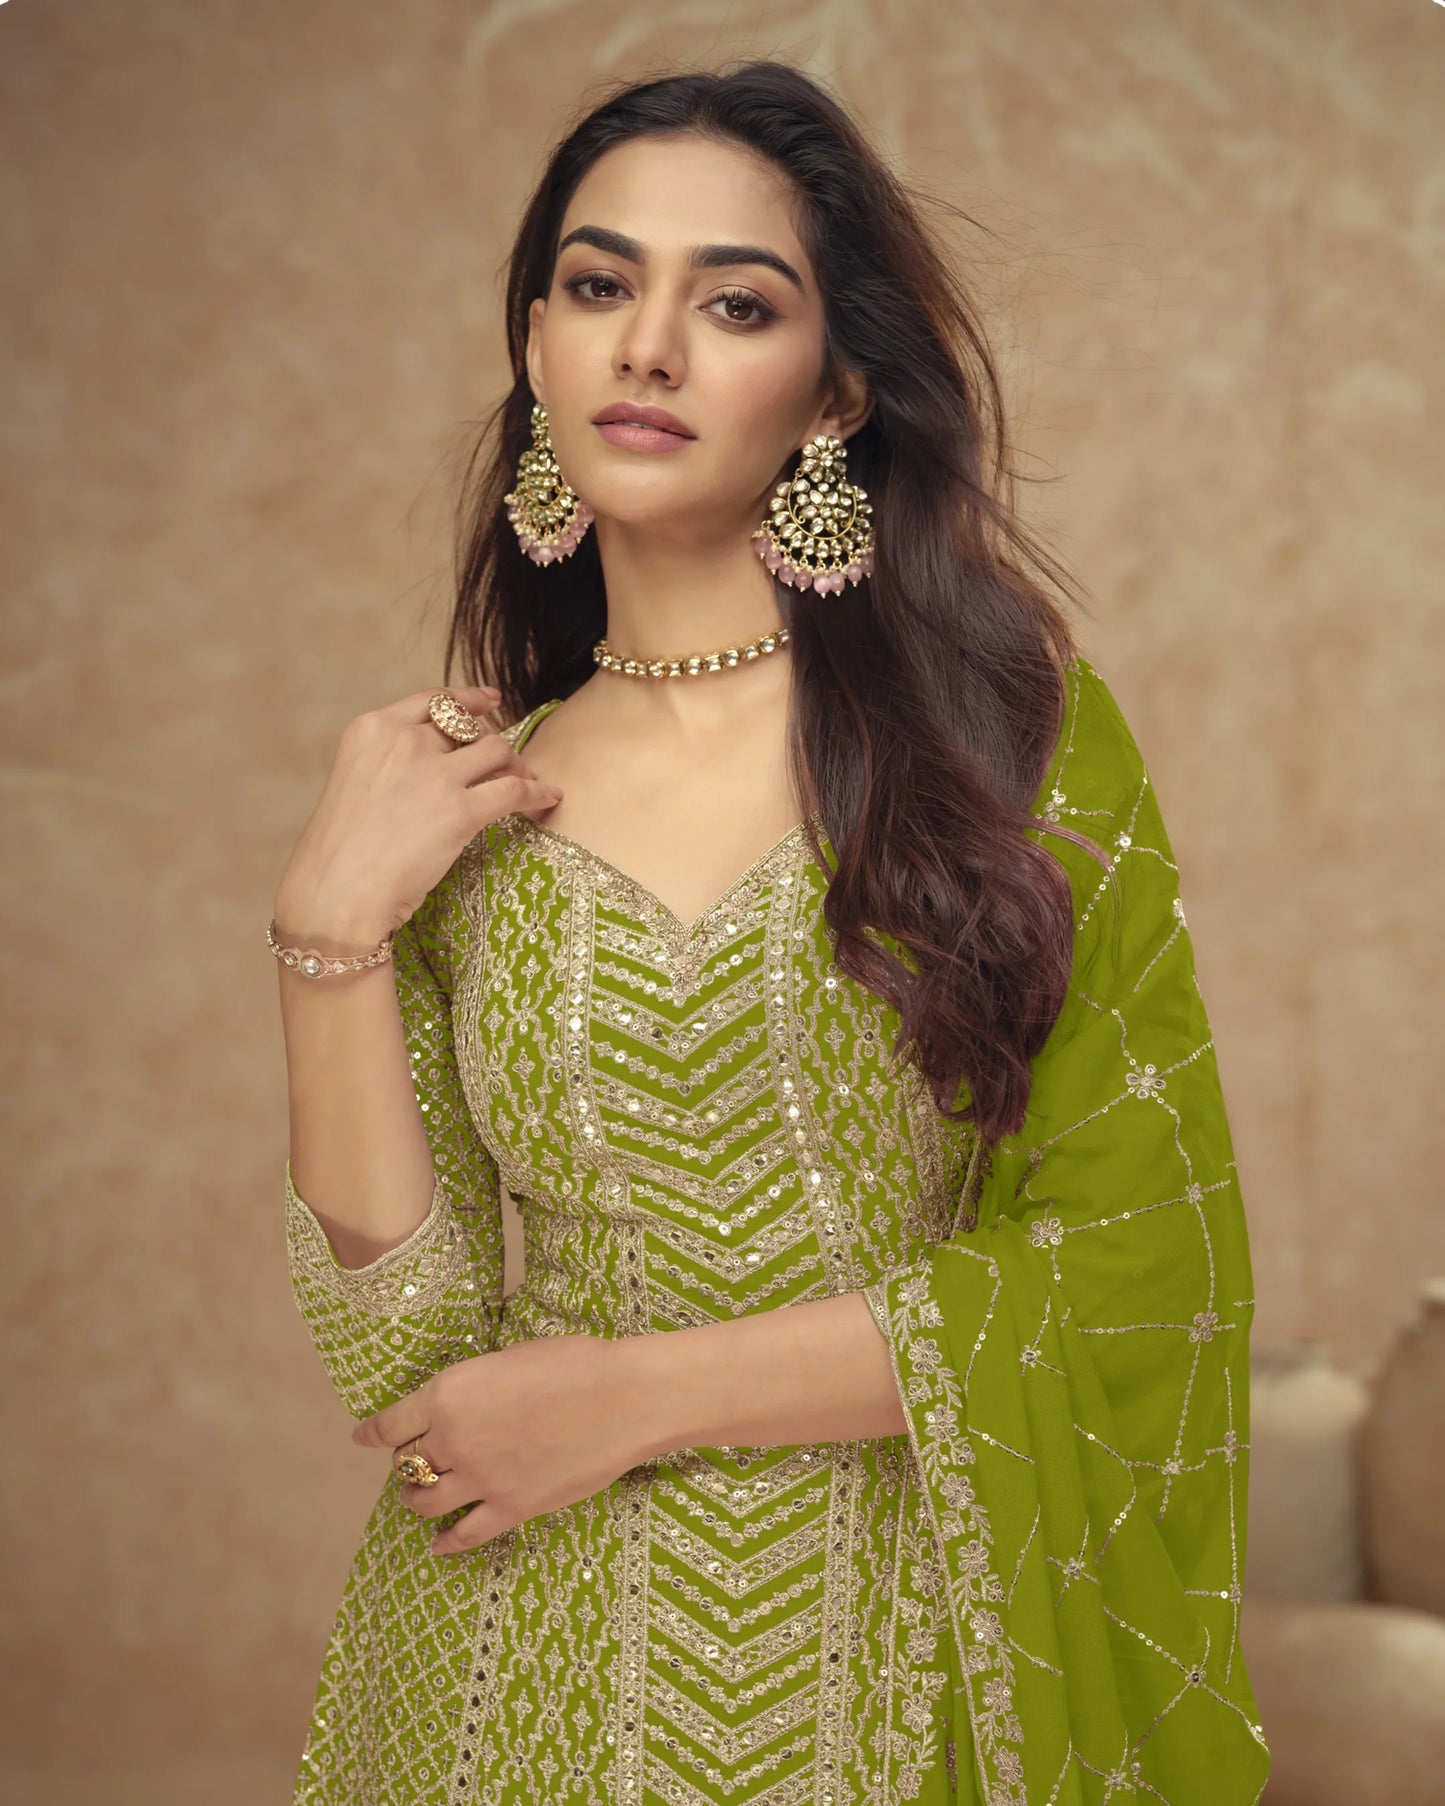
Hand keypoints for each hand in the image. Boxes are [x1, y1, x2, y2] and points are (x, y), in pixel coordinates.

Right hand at [275, 683, 562, 943]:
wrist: (334, 894)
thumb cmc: (339, 854)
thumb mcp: (354, 784)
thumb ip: (388, 764)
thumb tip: (432, 766)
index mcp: (372, 730)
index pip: (433, 701)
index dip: (468, 698)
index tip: (491, 699)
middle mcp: (404, 742)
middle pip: (469, 728)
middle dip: (491, 745)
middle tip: (506, 765)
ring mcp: (434, 774)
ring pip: (497, 751)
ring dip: (517, 766)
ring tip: (527, 782)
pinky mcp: (460, 811)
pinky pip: (515, 790)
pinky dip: (538, 792)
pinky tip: (550, 798)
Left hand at [351, 1335, 659, 1555]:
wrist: (623, 1399)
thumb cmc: (575, 1364)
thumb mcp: (509, 1359)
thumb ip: (475, 1387)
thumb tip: (465, 1402)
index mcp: (449, 1393)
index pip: (390, 1424)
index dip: (372, 1434)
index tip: (363, 1438)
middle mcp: (453, 1438)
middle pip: (407, 1462)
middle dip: (406, 1461)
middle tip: (413, 1461)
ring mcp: (480, 1478)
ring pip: (424, 1501)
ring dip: (415, 1500)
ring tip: (416, 1500)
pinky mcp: (510, 1509)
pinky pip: (464, 1535)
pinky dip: (446, 1542)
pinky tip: (439, 1543)